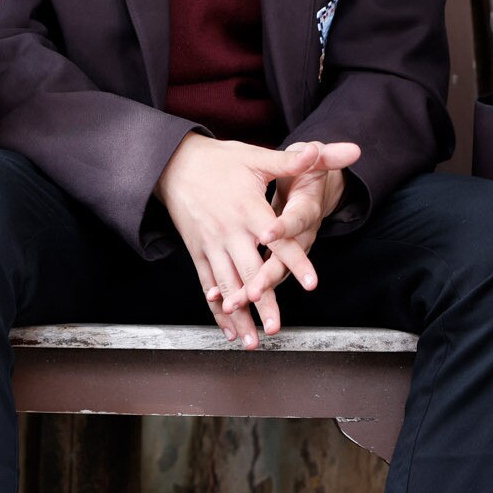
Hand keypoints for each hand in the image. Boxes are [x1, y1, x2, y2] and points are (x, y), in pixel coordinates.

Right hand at [154, 136, 359, 347]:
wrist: (173, 162)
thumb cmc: (220, 160)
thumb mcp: (256, 157)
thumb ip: (293, 160)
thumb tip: (320, 150)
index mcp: (249, 209)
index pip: (278, 240)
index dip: (296, 261)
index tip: (312, 283)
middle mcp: (229, 231)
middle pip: (250, 272)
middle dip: (265, 302)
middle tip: (278, 327)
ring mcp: (210, 244)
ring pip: (227, 285)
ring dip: (239, 315)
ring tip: (253, 341)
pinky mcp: (197, 251)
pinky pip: (207, 284)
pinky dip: (217, 309)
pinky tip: (228, 329)